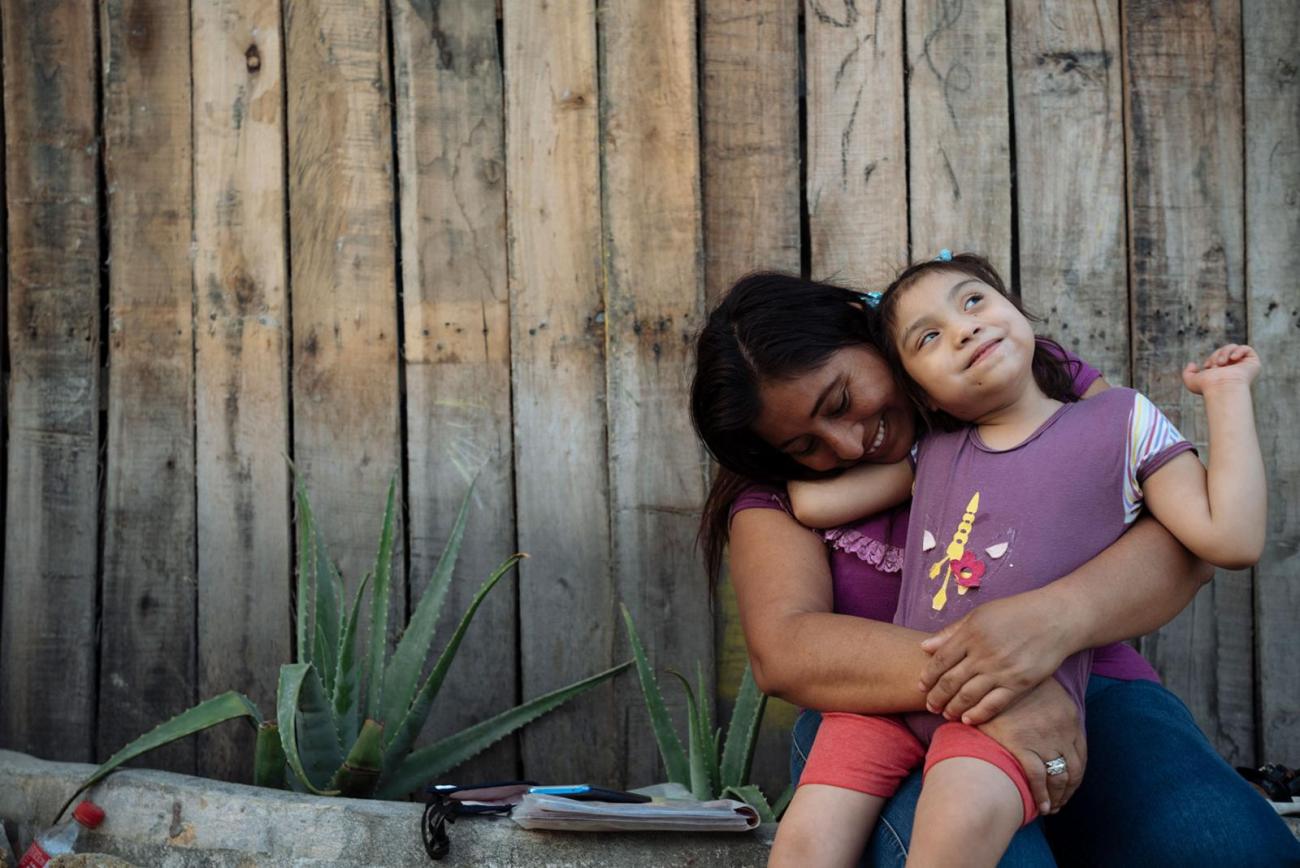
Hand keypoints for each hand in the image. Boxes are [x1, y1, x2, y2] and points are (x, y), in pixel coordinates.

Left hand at [918, 594, 1072, 724]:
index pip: (940, 660)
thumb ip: (952, 632)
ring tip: (946, 714)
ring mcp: (1001, 670)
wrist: (1054, 619)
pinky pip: (993, 704)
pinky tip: (968, 720)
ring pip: (968, 695)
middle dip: (936, 697)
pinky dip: (978, 714)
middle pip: (951, 681)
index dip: (928, 676)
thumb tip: (924, 647)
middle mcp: (983, 653)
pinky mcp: (1019, 683)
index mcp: (971, 633)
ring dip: (953, 708)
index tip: (920, 686)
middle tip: (930, 706)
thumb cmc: (1015, 613)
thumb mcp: (980, 615)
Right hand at [977, 677, 1086, 815]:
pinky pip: (1038, 777)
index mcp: (1071, 714)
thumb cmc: (1011, 681)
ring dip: (1057, 797)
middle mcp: (1063, 729)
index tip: (1068, 786)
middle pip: (1074, 769)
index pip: (1081, 755)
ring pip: (1059, 776)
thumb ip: (1049, 704)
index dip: (1075, 775)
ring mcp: (1044, 738)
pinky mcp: (1022, 745)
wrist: (988, 675)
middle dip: (1068, 790)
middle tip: (1060, 802)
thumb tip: (1047, 723)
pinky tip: (1040, 806)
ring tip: (1050, 807)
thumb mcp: (1039, 686)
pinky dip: (1041, 795)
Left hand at [1182, 344, 1259, 394]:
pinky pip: (1246, 349)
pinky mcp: (1253, 363)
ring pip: (1232, 348)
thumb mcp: (1191, 381)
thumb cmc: (1207, 387)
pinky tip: (1233, 358)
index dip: (1211, 358)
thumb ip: (1188, 373)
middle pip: (1223, 351)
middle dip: (1217, 355)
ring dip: (1224, 353)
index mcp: (1222, 373)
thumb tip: (1192, 364)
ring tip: (1222, 363)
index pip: (1217, 357)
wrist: (1221, 387)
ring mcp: (1243, 366)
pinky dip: (1238, 351)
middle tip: (1217, 366)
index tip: (1208, 367)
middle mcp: (1234, 369)